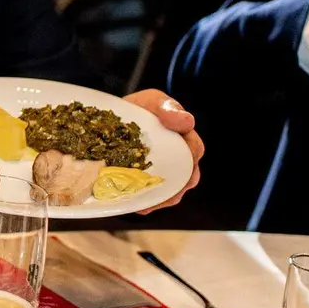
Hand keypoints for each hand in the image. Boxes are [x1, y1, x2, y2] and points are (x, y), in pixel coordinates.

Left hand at [122, 90, 202, 212]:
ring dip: (164, 199)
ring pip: (174, 191)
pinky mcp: (149, 182)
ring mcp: (166, 171)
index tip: (181, 164)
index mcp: (185, 138)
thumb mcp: (151, 101)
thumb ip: (167, 107)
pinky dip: (149, 202)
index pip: (195, 150)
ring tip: (150, 205)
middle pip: (188, 177)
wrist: (113, 120)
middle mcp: (180, 157)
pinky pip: (155, 197)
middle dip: (179, 186)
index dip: (190, 158)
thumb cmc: (140, 108)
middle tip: (165, 193)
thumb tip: (186, 121)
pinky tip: (140, 206)